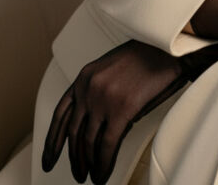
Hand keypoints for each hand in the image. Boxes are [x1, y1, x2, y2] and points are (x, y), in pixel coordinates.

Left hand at [41, 37, 217, 183]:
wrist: (168, 47)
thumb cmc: (146, 55)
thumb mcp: (111, 68)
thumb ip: (98, 91)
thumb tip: (95, 123)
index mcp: (84, 77)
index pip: (61, 115)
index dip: (52, 141)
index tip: (49, 158)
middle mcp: (89, 88)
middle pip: (73, 133)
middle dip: (74, 158)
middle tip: (77, 173)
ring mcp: (104, 99)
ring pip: (89, 143)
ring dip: (89, 164)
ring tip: (92, 176)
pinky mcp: (122, 110)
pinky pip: (107, 145)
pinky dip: (103, 164)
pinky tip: (103, 173)